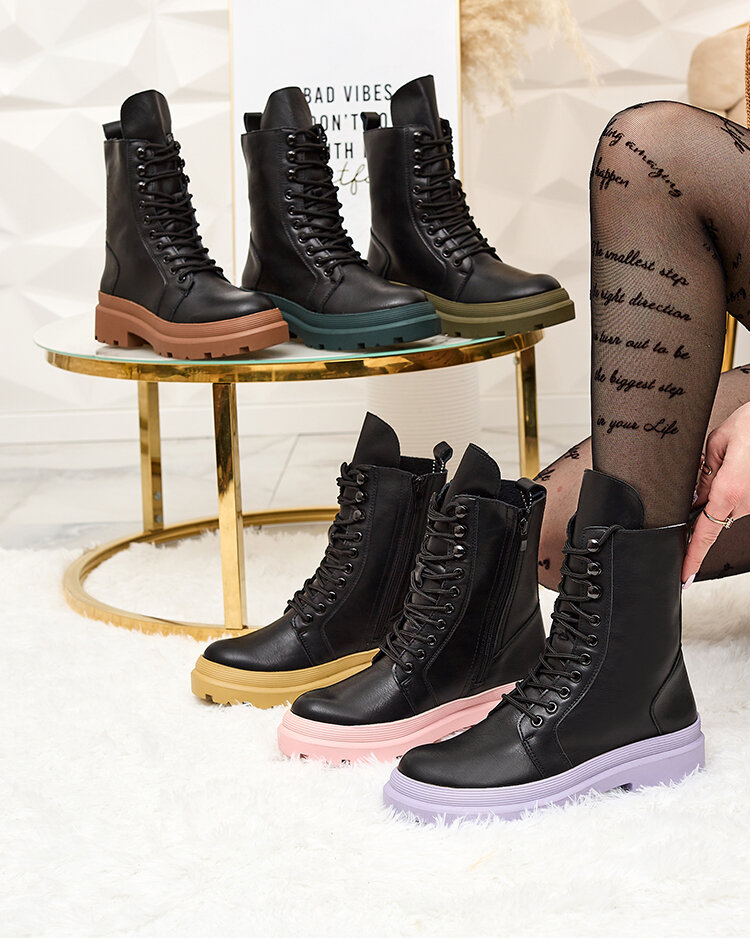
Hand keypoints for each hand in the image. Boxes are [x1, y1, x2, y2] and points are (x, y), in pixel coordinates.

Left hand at [683, 401, 749, 585]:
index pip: (704, 533)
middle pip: (712, 516)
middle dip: (701, 503)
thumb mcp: (718, 442)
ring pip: (727, 506)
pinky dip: (730, 488)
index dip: (692, 557)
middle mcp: (746, 501)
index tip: (684, 576)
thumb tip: (694, 495)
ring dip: (719, 490)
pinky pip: (739, 499)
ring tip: (731, 459)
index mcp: (729, 490)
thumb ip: (703, 473)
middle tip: (707, 473)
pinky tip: (738, 465)